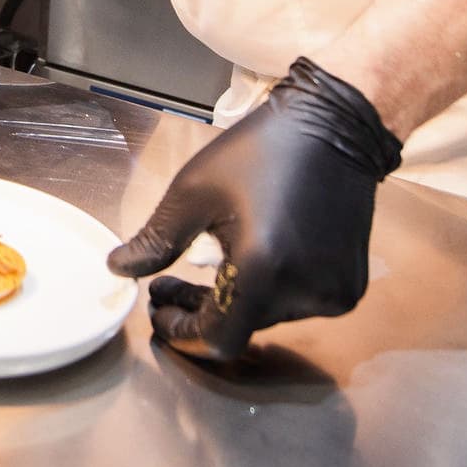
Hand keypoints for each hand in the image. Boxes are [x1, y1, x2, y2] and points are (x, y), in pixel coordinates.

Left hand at [108, 59, 402, 361]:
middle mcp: (304, 292)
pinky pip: (297, 303)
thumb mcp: (192, 191)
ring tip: (215, 259)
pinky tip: (258, 255)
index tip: (158, 311)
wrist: (333, 127)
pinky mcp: (349, 287)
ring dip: (235, 298)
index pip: (217, 338)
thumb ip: (156, 240)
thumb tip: (118, 270)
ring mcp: (333, 294)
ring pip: (267, 315)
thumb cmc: (259, 152)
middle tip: (170, 282)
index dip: (183, 332)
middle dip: (201, 308)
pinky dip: (270, 290)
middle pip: (241, 326)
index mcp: (262, 270)